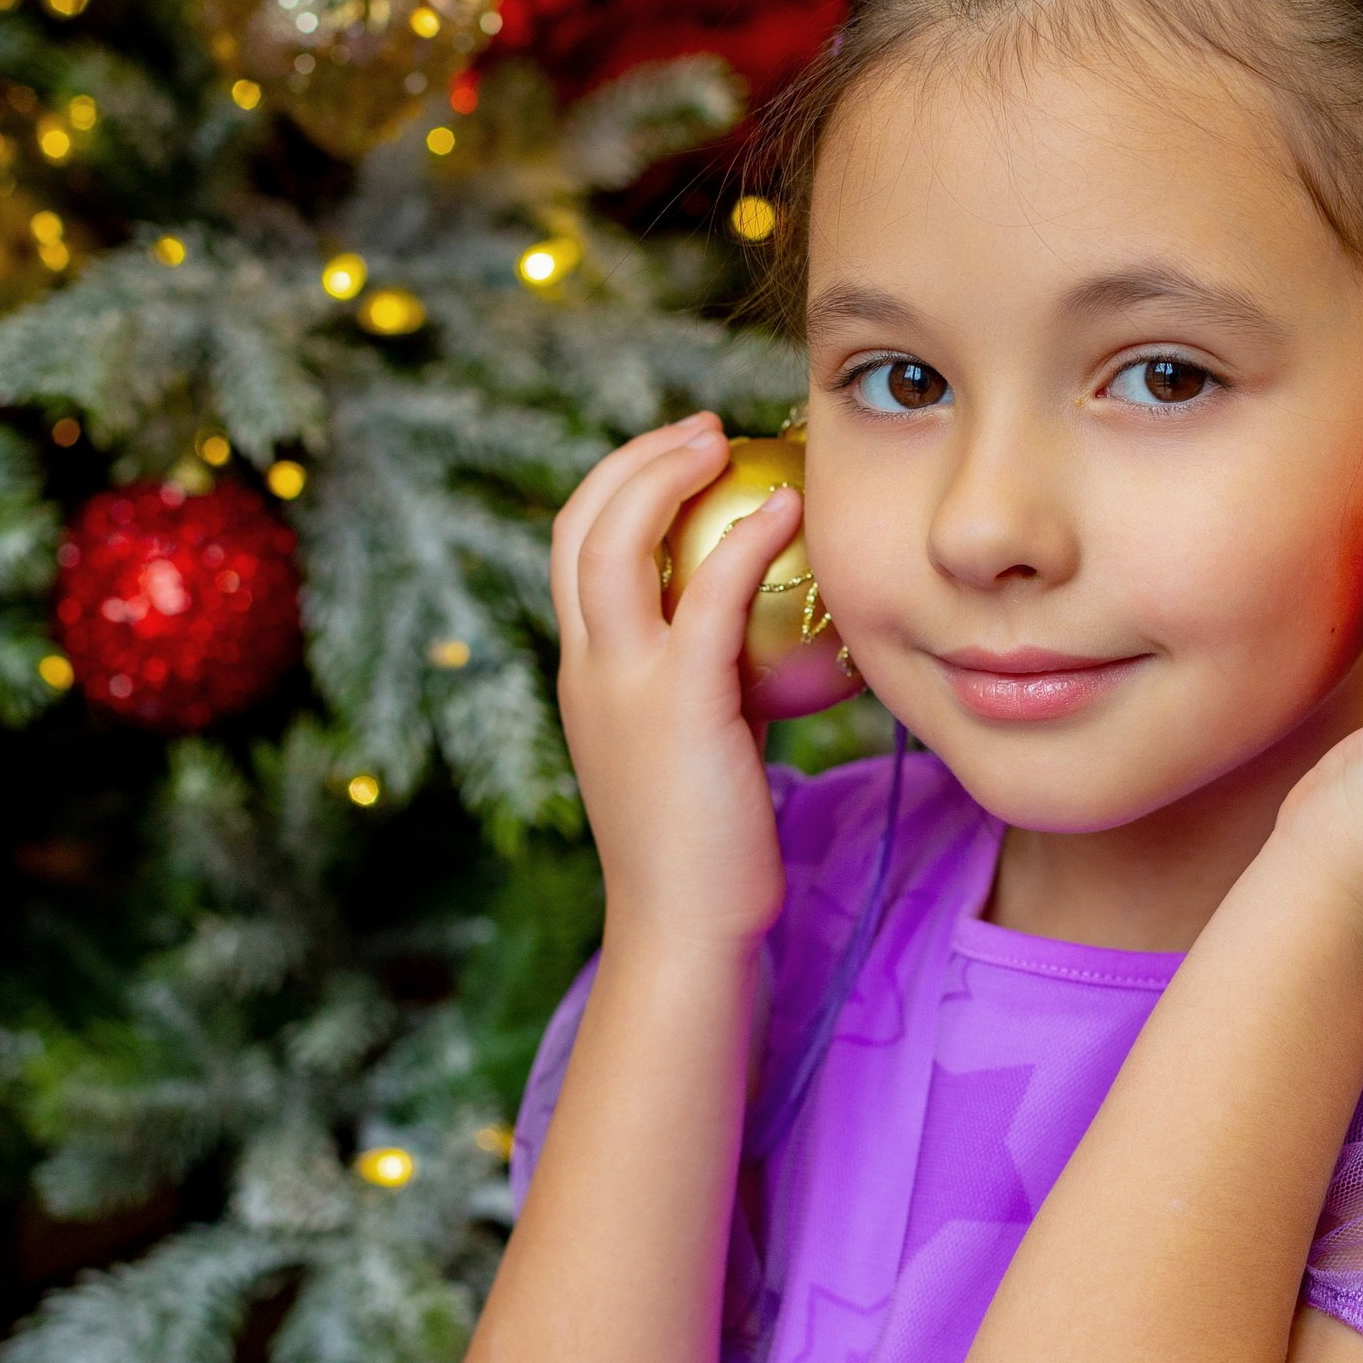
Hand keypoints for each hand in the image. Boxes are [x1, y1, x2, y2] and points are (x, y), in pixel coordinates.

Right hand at [550, 415, 805, 951]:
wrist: (684, 930)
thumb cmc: (705, 855)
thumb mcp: (691, 752)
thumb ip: (703, 691)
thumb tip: (757, 649)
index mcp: (584, 676)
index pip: (574, 553)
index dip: (616, 490)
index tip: (678, 462)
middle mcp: (587, 668)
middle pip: (580, 526)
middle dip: (632, 459)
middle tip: (701, 432)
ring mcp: (621, 684)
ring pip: (615, 541)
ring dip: (665, 473)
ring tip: (723, 444)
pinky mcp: (678, 703)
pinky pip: (707, 592)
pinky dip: (746, 537)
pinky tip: (788, 511)